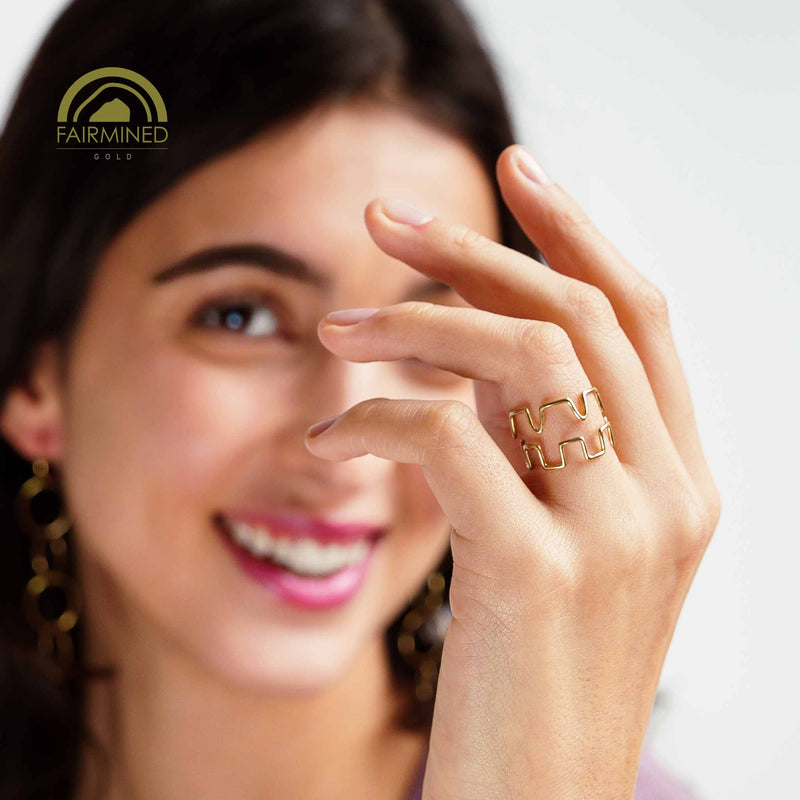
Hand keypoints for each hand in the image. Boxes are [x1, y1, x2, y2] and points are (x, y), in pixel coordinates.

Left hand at [304, 145, 720, 799]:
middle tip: (384, 217)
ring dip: (415, 322)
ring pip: (523, 355)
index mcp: (682, 480)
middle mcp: (670, 496)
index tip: (511, 170)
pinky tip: (330, 439)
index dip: (576, 230)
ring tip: (338, 328)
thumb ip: (537, 441)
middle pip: (578, 313)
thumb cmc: (531, 673)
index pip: (638, 315)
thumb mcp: (553, 536)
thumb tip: (472, 341)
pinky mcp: (539, 576)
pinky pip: (450, 437)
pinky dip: (377, 417)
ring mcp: (617, 534)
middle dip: (476, 247)